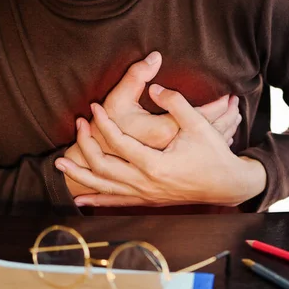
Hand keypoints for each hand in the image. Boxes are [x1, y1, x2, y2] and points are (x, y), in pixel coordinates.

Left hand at [55, 85, 265, 207]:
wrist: (228, 185)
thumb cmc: (214, 154)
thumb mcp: (199, 125)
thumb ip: (176, 103)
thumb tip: (155, 87)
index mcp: (156, 165)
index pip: (120, 143)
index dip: (104, 123)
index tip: (93, 107)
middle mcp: (147, 183)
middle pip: (105, 167)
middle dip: (86, 146)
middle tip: (78, 125)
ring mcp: (146, 194)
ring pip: (106, 187)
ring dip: (81, 175)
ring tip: (60, 163)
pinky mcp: (149, 200)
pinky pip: (117, 202)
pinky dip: (97, 200)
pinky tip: (80, 200)